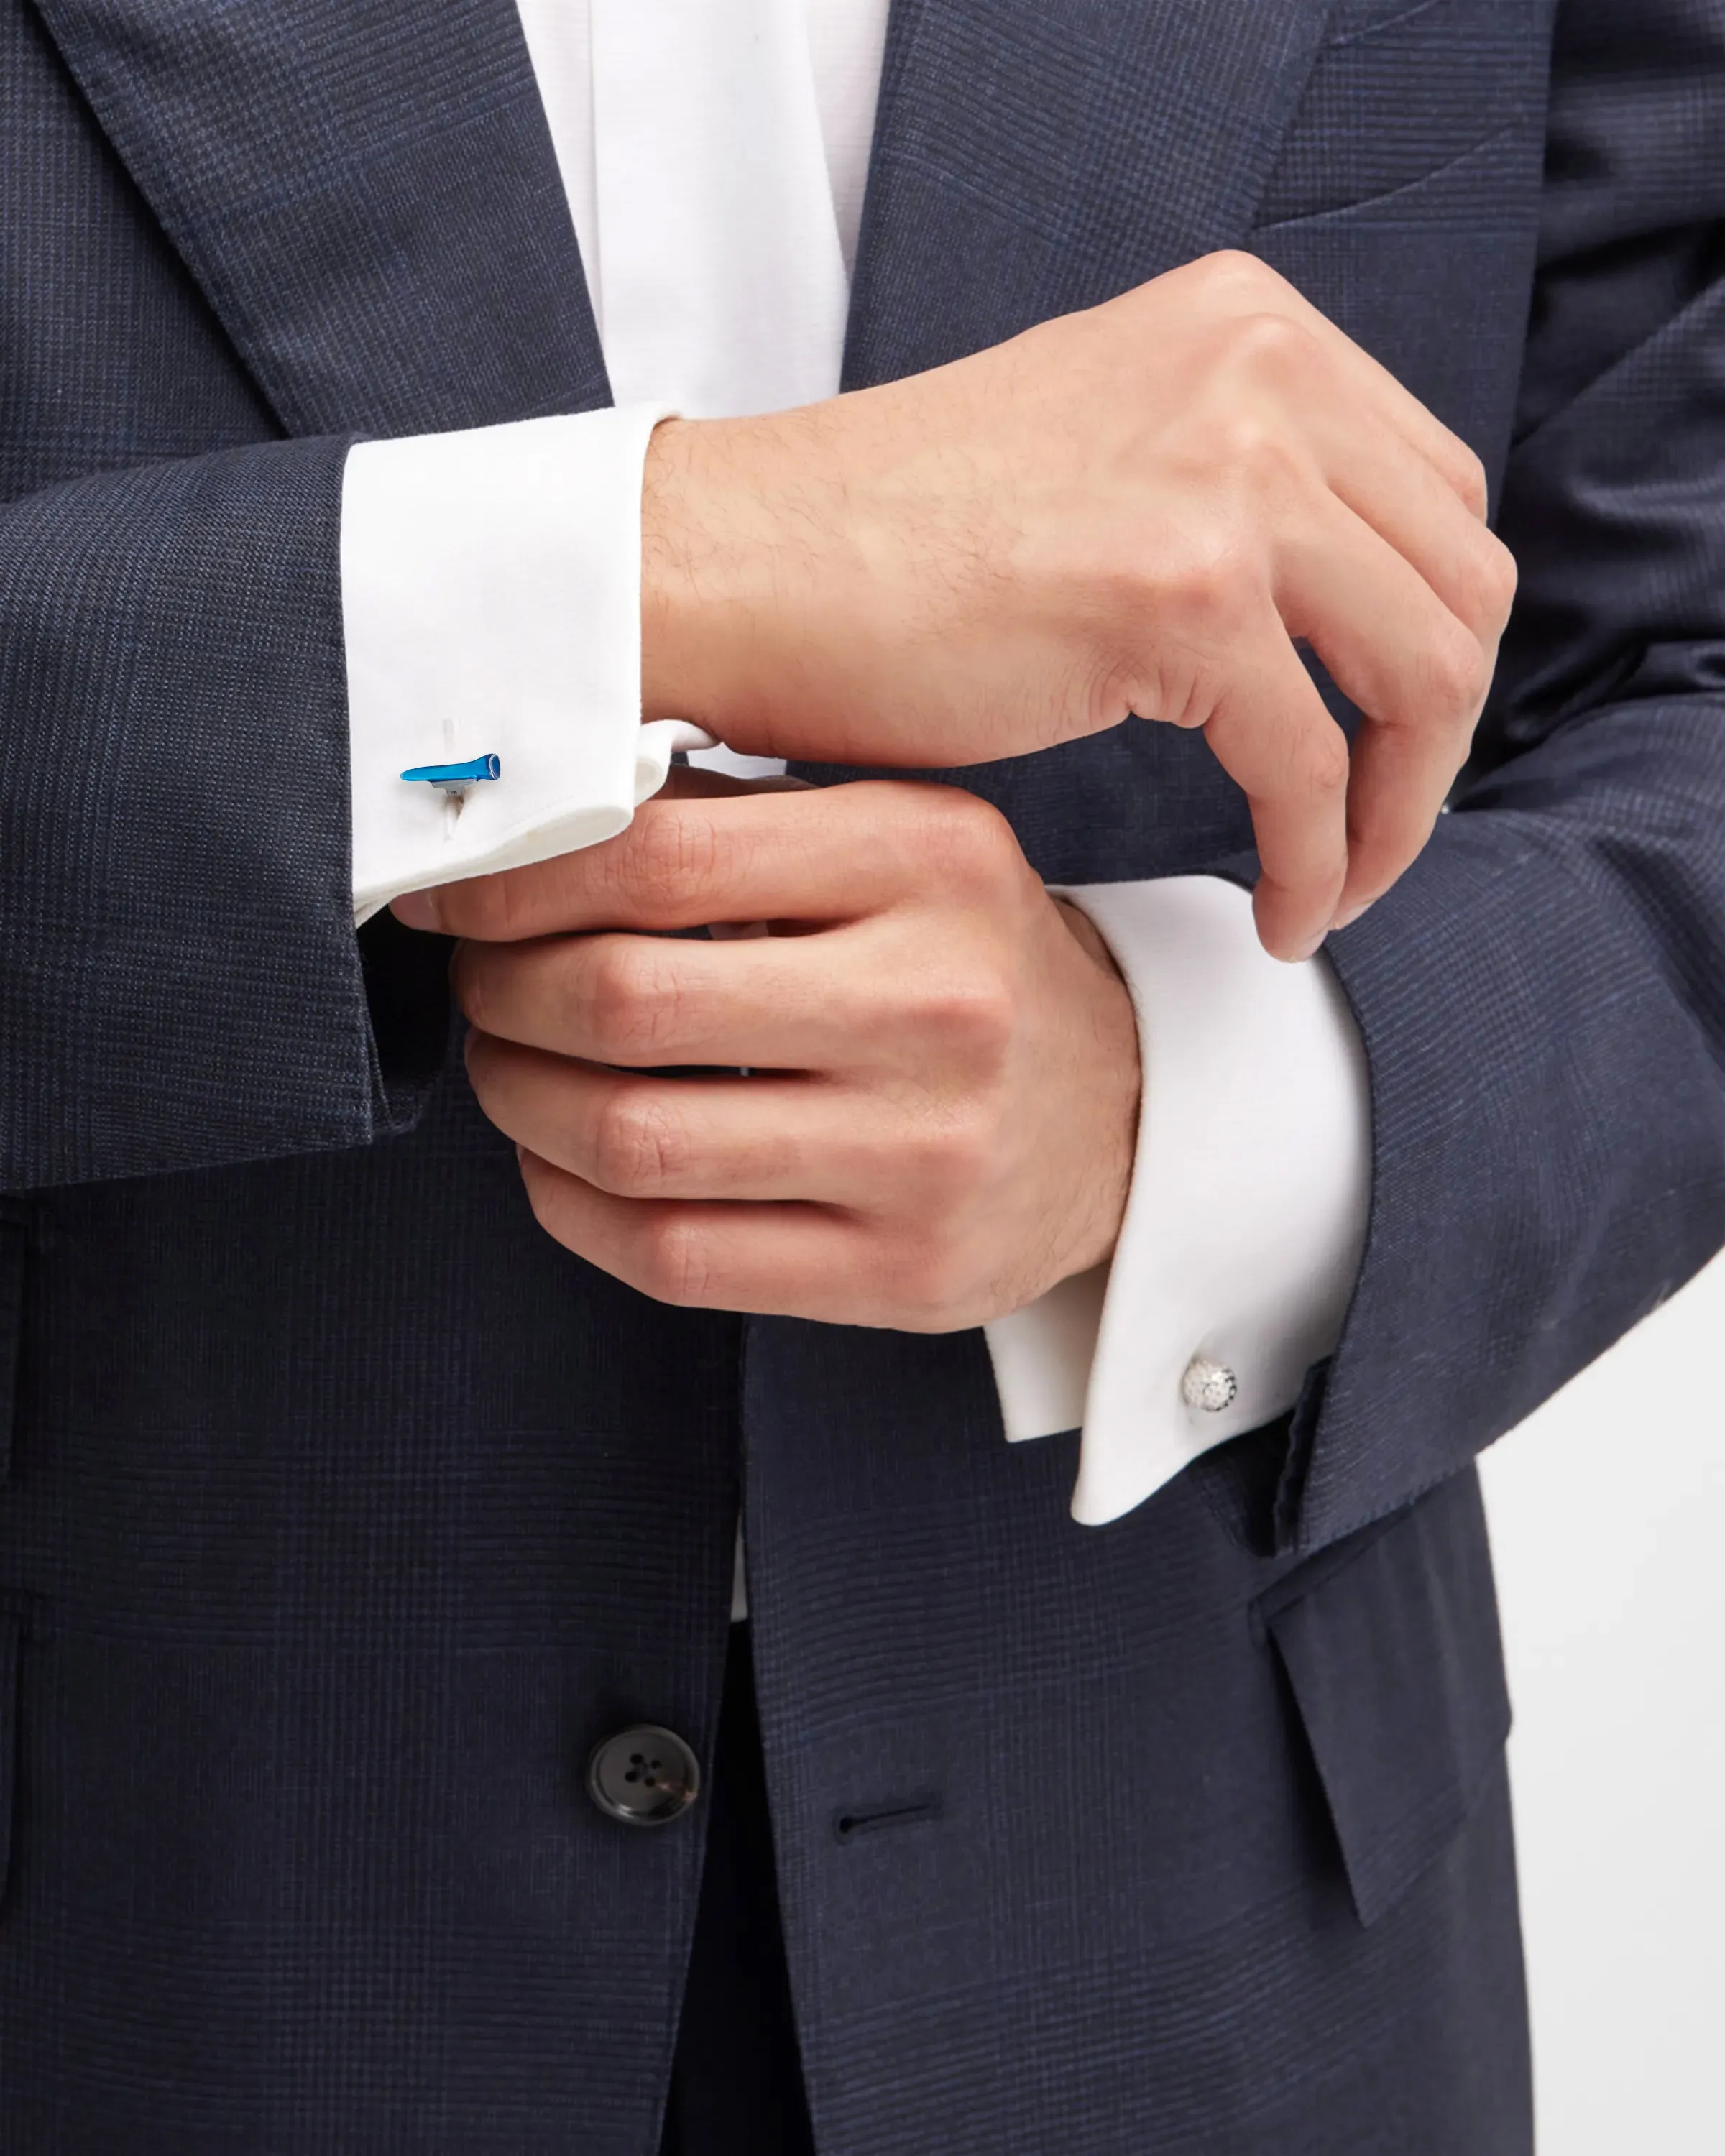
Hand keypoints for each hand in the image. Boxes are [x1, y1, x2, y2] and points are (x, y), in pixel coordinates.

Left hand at [414, 776, 1140, 1330]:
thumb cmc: (966, 964)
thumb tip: (527, 826)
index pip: (658, 857)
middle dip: (499, 994)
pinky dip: (572, 1206)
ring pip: (632, 1141)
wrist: (1120, 1118)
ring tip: (508, 1067)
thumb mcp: (895, 849)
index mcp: (931, 860)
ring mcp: (927, 1154)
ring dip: (520, 1102)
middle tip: (476, 985)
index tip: (452, 893)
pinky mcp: (904, 1275)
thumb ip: (735, 827)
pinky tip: (563, 1163)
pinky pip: (674, 1254)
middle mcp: (941, 1005)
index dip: (514, 879)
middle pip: (626, 999)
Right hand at [641, 250, 1515, 958]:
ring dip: (1397, 808)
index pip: (1435, 494)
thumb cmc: (875, 546)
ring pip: (1422, 673)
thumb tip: (1338, 600)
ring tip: (1341, 887)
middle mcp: (1258, 370)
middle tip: (1378, 833)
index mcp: (1246, 325)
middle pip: (1461, 580)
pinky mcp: (1178, 591)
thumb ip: (1228, 481)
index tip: (1383, 738)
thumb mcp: (1099, 454)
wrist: (725, 567)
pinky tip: (1283, 915)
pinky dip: (1317, 860)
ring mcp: (1226, 471)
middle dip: (1435, 734)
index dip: (1430, 637)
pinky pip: (1308, 766)